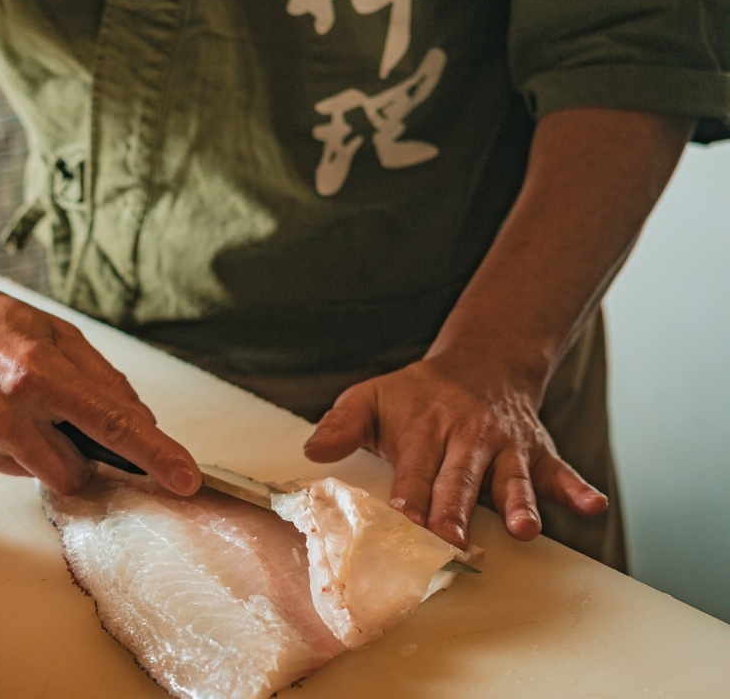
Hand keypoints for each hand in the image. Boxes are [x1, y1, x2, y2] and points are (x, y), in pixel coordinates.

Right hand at [0, 268, 200, 497]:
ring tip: (5, 406)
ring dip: (37, 450)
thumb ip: (101, 378)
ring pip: (37, 475)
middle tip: (57, 419)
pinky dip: (0, 452)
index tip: (186, 481)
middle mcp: (3, 416)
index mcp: (37, 372)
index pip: (112, 425)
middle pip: (76, 473)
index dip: (155, 456)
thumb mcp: (52, 331)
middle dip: (81, 455)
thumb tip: (141, 423)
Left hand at [302, 352, 607, 548]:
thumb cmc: (416, 395)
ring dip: (517, 502)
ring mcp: (505, 445)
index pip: (414, 465)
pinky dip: (575, 487)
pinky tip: (591, 505)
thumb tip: (311, 452)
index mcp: (424, 427)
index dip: (409, 492)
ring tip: (525, 528)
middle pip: (460, 478)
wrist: (479, 363)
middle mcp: (467, 436)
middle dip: (455, 509)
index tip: (403, 518)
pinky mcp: (536, 451)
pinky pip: (559, 470)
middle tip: (451, 540)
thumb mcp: (372, 397)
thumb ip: (341, 423)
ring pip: (512, 476)